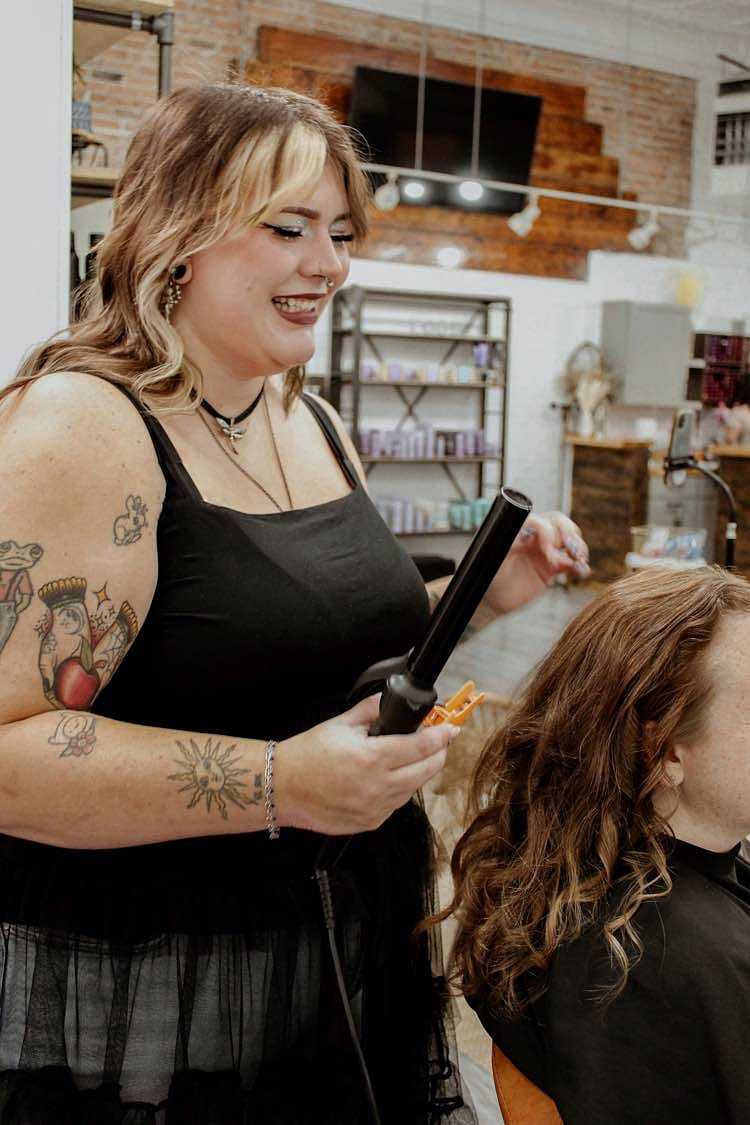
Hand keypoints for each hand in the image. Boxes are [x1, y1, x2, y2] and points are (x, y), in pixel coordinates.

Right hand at [276, 694, 459, 834]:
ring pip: (414, 789)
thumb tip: (393, 701)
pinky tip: (388, 777)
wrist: (282, 788)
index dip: (441, 736)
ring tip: (410, 757)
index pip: (422, 747)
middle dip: (438, 754)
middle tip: (439, 741)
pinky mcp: (369, 823)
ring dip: (419, 772)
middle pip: (427, 770)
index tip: (451, 728)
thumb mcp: (340, 724)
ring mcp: (374, 809)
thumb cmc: (306, 755)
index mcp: (371, 758)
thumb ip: (371, 710)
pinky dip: (399, 790)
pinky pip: (396, 805)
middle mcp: (377, 787)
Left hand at [487, 512, 590, 614]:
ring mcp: (545, 552)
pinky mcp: (552, 569)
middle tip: (571, 552)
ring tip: (578, 562)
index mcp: (521, 529)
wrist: (493, 600)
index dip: (549, 533)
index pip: (542, 521)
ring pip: (570, 542)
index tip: (547, 550)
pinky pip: (571, 563)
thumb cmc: (488, 575)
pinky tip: (582, 571)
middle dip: (570, 536)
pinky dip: (580, 566)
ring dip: (579, 549)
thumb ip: (510, 544)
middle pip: (561, 525)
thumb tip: (526, 534)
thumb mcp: (495, 558)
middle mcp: (535, 537)